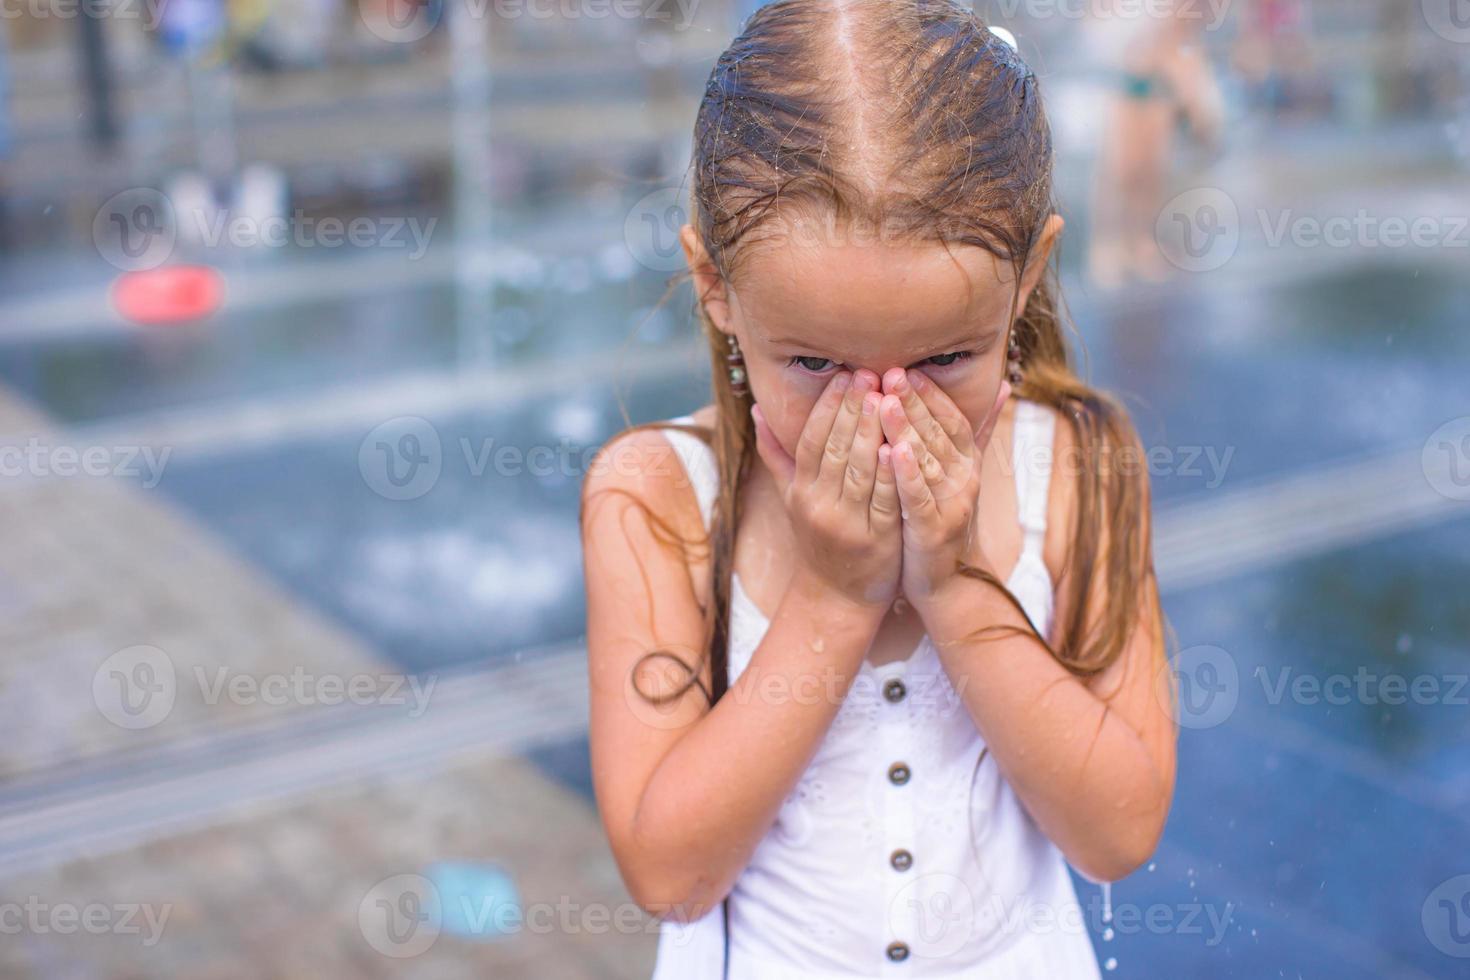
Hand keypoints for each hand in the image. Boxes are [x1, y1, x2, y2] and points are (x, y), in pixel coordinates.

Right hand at [750, 369, 902, 610]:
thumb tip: (756, 409)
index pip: (812, 439)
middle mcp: (818, 505)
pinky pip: (883, 499)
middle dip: (852, 409)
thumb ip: (777, 453)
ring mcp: (846, 524)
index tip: (844, 375)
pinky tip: (898, 444)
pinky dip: (890, 472)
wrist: (837, 596)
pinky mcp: (875, 540)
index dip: (827, 406)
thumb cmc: (818, 538)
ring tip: (887, 397)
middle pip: (835, 449)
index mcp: (800, 491)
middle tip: (869, 373)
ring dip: (872, 431)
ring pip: (859, 470)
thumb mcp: (792, 496)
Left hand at [877, 367, 1009, 605]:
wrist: (947, 581)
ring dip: (906, 429)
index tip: (907, 368)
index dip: (931, 394)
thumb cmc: (945, 518)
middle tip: (889, 372)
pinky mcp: (933, 530)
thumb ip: (979, 430)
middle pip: (937, 433)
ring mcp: (951, 505)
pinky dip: (905, 473)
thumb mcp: (962, 472)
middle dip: (913, 401)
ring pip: (926, 460)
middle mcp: (964, 479)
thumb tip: (1006, 385)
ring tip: (884, 401)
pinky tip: (890, 452)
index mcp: (968, 462)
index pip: (952, 419)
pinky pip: (918, 496)